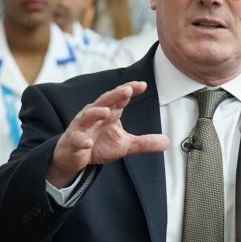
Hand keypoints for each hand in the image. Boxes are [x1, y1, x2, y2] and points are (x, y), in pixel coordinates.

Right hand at [46, 81, 169, 186]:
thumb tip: (167, 142)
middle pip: (105, 101)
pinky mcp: (73, 141)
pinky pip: (76, 139)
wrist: (74, 156)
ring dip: (96, 113)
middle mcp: (94, 115)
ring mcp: (82, 127)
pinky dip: (81, 140)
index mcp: (108, 112)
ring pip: (87, 116)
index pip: (120, 98)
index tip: (143, 85)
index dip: (130, 90)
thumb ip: (144, 142)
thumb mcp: (125, 145)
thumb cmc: (99, 144)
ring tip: (106, 112)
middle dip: (115, 95)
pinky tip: (88, 143)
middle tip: (127, 90)